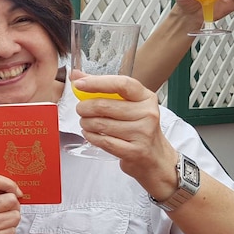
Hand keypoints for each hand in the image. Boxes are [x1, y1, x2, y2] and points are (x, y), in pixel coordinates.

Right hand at [0, 174, 20, 233]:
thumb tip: (15, 190)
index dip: (9, 183)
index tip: (16, 191)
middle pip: (11, 199)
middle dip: (14, 207)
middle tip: (6, 214)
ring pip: (15, 216)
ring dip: (12, 222)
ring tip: (0, 227)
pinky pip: (13, 231)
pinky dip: (9, 233)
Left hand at [72, 75, 176, 197]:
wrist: (155, 157)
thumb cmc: (138, 128)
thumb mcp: (128, 105)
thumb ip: (102, 88)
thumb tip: (77, 76)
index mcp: (146, 97)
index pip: (121, 84)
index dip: (97, 83)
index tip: (79, 84)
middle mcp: (148, 113)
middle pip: (105, 105)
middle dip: (85, 107)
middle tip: (80, 109)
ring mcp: (143, 133)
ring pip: (101, 124)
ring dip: (86, 123)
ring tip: (86, 123)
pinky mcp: (135, 151)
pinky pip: (103, 141)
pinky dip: (91, 136)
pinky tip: (90, 134)